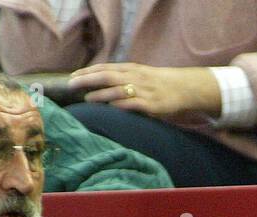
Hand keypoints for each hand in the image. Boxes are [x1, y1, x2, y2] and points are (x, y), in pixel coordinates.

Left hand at [68, 63, 222, 118]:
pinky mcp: (151, 104)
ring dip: (100, 94)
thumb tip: (100, 85)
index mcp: (131, 69)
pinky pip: (132, 104)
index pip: (105, 68)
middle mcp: (135, 77)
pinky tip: (109, 108)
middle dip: (87, 79)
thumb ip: (123, 79)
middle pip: (106, 76)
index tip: (72, 76)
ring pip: (117, 90)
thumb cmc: (160, 84)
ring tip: (86, 98)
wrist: (185, 88)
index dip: (87, 71)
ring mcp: (143, 91)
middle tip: (71, 84)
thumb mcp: (141, 76)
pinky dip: (119, 105)